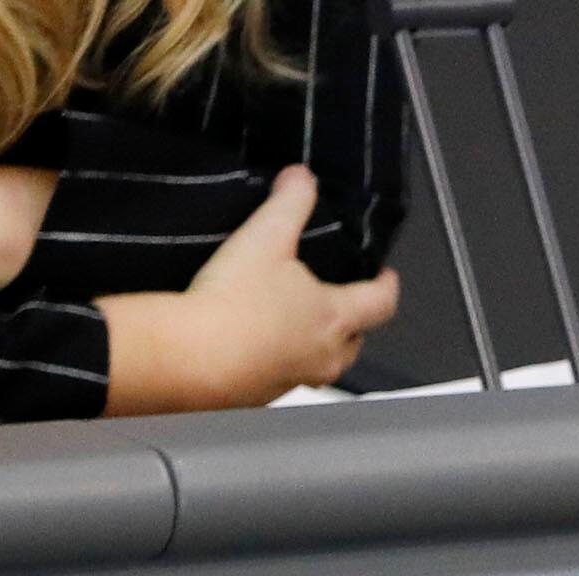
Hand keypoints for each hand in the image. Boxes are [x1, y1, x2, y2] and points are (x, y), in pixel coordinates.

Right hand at [103, 167, 398, 413]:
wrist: (192, 358)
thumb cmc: (234, 303)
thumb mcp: (265, 238)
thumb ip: (289, 204)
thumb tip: (302, 179)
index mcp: (335, 318)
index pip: (380, 303)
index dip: (386, 286)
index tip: (386, 276)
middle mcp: (324, 356)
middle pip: (354, 339)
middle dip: (353, 321)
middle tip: (342, 300)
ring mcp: (295, 379)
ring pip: (322, 362)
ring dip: (316, 343)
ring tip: (296, 320)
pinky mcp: (263, 395)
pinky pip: (283, 375)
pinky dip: (280, 358)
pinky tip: (255, 343)